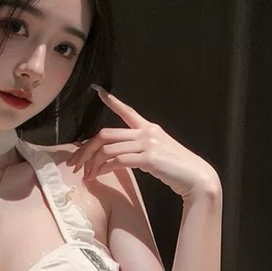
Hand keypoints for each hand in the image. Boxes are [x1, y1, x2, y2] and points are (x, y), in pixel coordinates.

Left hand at [69, 85, 220, 200]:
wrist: (196, 178)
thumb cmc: (177, 170)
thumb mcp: (158, 154)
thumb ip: (140, 151)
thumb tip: (119, 159)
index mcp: (149, 128)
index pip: (127, 111)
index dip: (112, 102)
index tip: (99, 92)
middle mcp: (147, 132)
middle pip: (105, 134)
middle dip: (86, 149)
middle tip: (75, 163)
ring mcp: (148, 143)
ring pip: (108, 148)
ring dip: (92, 162)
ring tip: (85, 174)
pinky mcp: (148, 158)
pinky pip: (117, 161)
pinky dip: (104, 169)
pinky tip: (98, 175)